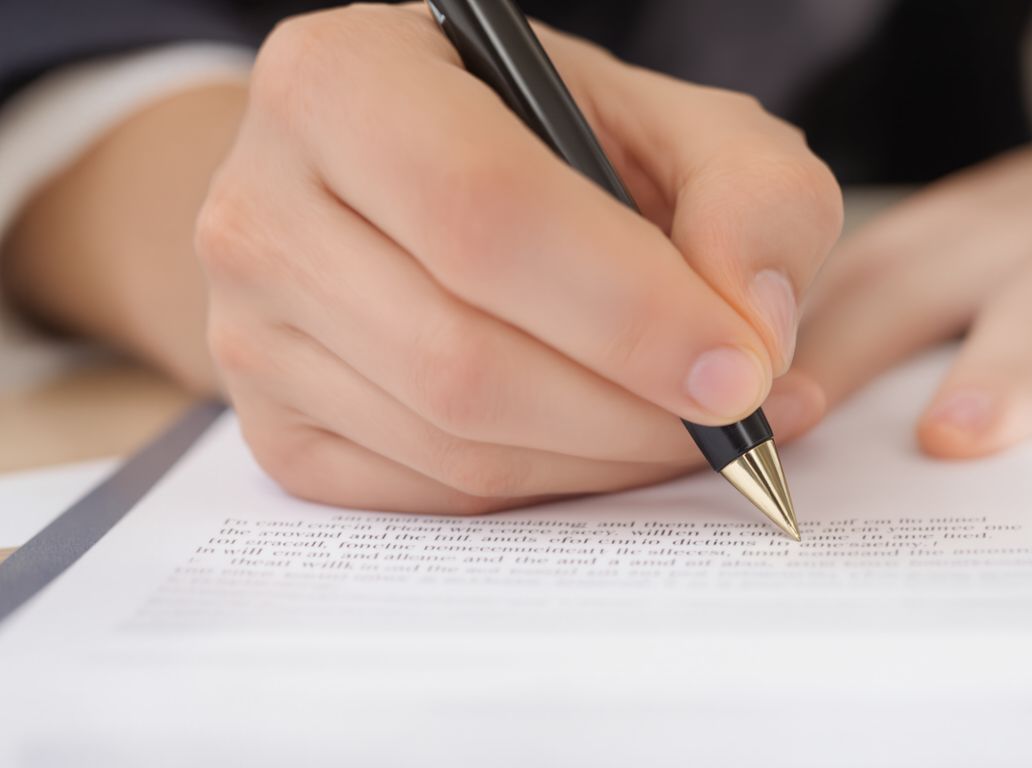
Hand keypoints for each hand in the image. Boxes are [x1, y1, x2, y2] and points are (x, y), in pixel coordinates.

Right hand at [198, 5, 840, 512]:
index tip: (745, 370)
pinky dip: (549, 483)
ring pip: (451, 442)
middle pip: (459, 354)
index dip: (629, 309)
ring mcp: (245, 331)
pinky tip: (609, 441)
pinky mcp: (273, 429)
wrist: (414, 184)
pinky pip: (432, 493)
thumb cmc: (549, 142)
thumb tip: (754, 336)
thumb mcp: (673, 122)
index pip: (484, 211)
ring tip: (695, 425)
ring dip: (604, 457)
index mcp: (341, 79)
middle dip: (630, 408)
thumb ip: (750, 195)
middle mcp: (257, 206)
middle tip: (742, 417)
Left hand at [795, 118, 1031, 456]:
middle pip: (1003, 293)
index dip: (833, 345)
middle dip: (953, 362)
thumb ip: (891, 298)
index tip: (774, 417)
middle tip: (913, 440)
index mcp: (983, 226)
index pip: (894, 277)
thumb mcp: (977, 236)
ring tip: (988, 434)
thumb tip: (776, 392)